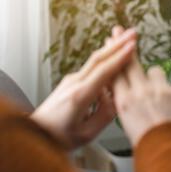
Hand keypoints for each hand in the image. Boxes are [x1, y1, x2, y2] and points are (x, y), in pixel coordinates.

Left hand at [31, 28, 136, 149]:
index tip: (132, 47)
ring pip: (95, 60)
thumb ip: (105, 115)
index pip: (103, 72)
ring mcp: (71, 80)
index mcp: (79, 96)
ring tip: (126, 39)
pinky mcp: (72, 82)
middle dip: (117, 44)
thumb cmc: (58, 137)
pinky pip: (92, 68)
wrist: (35, 135)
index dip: (119, 58)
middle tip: (133, 33)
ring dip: (112, 48)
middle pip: (98, 58)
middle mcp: (74, 84)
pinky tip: (114, 55)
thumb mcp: (87, 133)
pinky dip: (106, 59)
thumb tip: (118, 99)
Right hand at [111, 27, 170, 146]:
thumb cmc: (150, 145)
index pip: (115, 73)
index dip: (112, 56)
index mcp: (125, 102)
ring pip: (155, 72)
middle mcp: (140, 91)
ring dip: (157, 80)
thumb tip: (130, 96)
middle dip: (124, 45)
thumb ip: (130, 105)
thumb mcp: (130, 126)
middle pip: (130, 62)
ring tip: (162, 96)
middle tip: (120, 30)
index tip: (109, 41)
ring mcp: (161, 89)